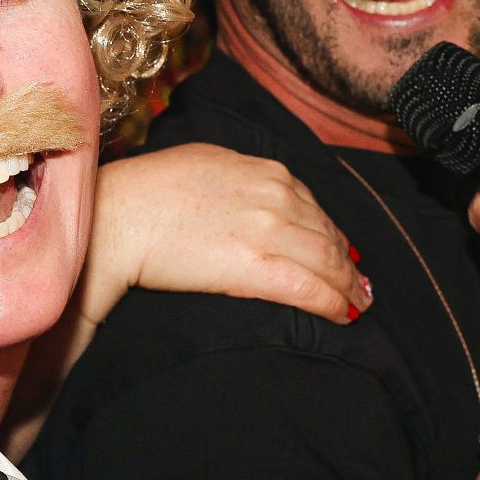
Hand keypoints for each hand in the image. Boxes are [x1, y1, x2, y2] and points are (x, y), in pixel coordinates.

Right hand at [90, 143, 366, 324]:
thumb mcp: (203, 164)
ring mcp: (270, 229)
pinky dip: (334, 302)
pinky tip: (344, 315)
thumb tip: (246, 193)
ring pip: (328, 260)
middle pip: (327, 233)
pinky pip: (311, 287)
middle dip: (347, 262)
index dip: (330, 232)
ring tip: (357, 304)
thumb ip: (237, 179)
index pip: (312, 205)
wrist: (119, 216)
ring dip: (348, 286)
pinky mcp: (258, 266)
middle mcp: (275, 195)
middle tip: (359, 285)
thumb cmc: (145, 191)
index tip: (341, 251)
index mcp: (263, 171)